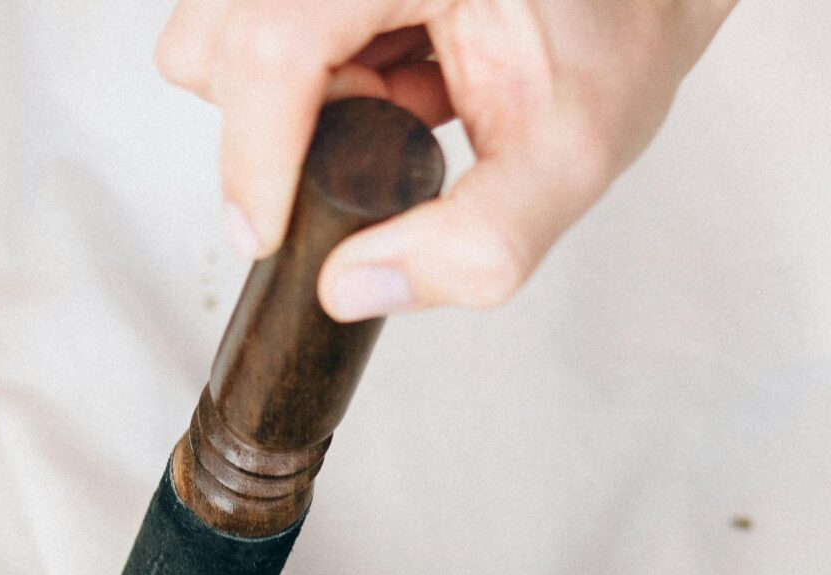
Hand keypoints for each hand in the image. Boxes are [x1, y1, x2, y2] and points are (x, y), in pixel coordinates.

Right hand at [154, 0, 739, 316]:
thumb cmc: (618, 30)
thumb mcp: (574, 152)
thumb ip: (483, 240)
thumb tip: (351, 289)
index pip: (273, 43)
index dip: (254, 157)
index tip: (270, 236)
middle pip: (212, 39)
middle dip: (269, 120)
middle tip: (376, 130)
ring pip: (211, 36)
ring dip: (283, 98)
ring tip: (383, 100)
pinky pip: (244, 31)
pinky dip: (302, 75)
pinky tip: (382, 75)